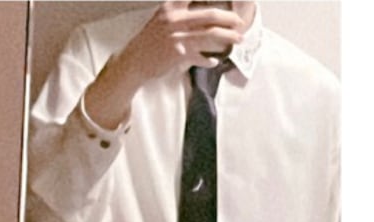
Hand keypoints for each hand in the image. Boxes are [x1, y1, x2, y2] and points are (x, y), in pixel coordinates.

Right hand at [120, 3, 246, 78]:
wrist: (133, 62)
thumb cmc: (149, 41)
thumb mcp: (162, 18)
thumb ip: (180, 11)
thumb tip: (202, 16)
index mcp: (172, 6)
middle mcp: (176, 19)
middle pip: (210, 14)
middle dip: (229, 18)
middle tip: (239, 22)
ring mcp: (178, 37)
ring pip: (210, 35)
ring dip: (227, 37)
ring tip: (237, 40)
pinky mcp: (179, 54)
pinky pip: (200, 57)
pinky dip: (209, 59)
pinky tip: (214, 61)